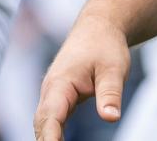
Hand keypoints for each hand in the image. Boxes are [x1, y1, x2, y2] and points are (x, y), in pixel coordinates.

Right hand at [35, 15, 130, 140]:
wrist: (99, 28)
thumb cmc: (105, 45)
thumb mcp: (114, 68)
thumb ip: (110, 93)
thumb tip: (111, 118)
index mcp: (60, 83)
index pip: (50, 116)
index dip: (49, 138)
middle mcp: (51, 91)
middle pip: (42, 124)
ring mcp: (53, 95)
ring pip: (45, 124)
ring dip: (48, 139)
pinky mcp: (60, 99)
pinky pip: (52, 122)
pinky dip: (53, 135)